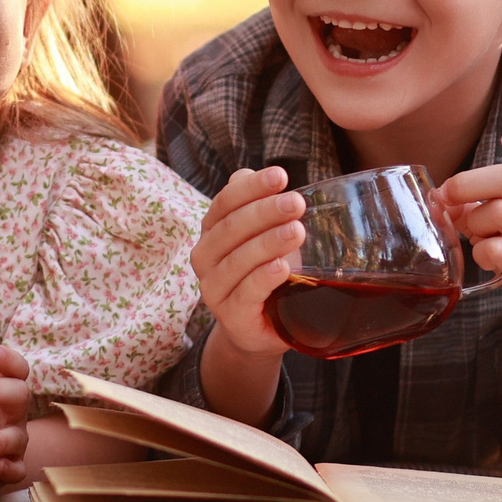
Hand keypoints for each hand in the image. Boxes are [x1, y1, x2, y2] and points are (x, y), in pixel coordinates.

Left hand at [0, 325, 33, 484]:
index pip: (16, 369)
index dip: (8, 359)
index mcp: (2, 388)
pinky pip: (17, 469)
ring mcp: (13, 440)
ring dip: (2, 439)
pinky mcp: (9, 467)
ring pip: (19, 436)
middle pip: (19, 395)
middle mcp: (12, 413)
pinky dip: (9, 469)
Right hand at [191, 165, 302, 360]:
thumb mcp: (265, 236)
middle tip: (296, 203)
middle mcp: (205, 257)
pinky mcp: (231, 317)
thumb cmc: (266, 272)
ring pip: (237, 260)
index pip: (225, 202)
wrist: (263, 327)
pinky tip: (282, 267)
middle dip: (265, 212)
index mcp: (212, 231)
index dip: (252, 187)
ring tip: (297, 231)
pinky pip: (245, 293)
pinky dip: (263, 278)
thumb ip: (258, 206)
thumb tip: (255, 174)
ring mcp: (214, 288)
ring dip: (268, 243)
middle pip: (231, 228)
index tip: (281, 176)